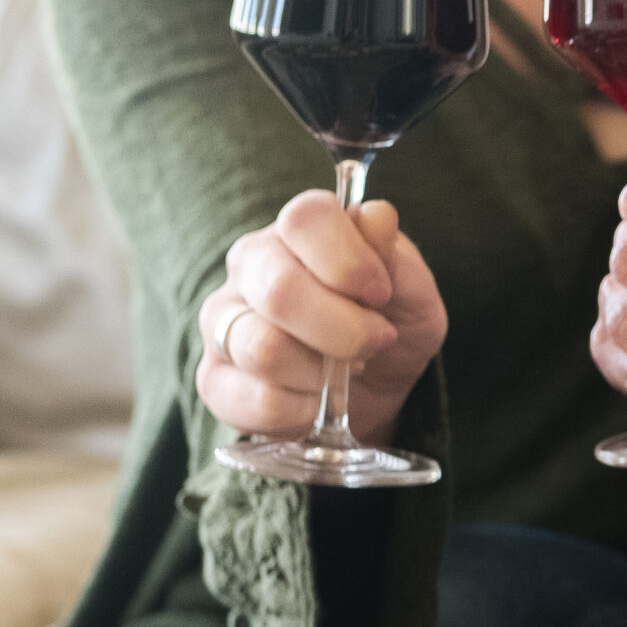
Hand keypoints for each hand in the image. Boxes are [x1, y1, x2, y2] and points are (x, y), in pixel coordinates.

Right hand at [196, 191, 444, 445]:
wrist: (376, 388)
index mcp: (301, 229)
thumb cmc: (391, 323)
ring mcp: (222, 321)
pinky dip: (303, 410)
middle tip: (377, 342)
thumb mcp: (413, 292)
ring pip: (262, 348)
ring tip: (345, 370)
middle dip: (345, 330)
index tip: (382, 294)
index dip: (350, 262)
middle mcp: (251, 265)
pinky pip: (255, 400)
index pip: (305, 219)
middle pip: (279, 291)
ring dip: (323, 372)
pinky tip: (318, 400)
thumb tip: (377, 216)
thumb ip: (395, 257)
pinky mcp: (214, 378)